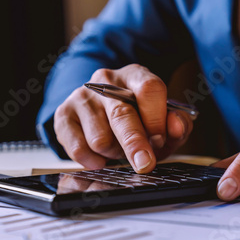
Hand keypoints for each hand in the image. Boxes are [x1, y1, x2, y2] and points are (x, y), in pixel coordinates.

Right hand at [54, 64, 193, 171]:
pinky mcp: (63, 114)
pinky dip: (93, 160)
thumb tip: (176, 127)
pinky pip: (78, 148)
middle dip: (135, 143)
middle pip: (121, 114)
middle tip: (144, 163)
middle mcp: (106, 81)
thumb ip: (176, 123)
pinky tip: (100, 157)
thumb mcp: (162, 118)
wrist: (100, 109)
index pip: (149, 89)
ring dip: (114, 153)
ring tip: (118, 149)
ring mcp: (82, 96)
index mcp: (135, 75)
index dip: (156, 118)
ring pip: (100, 139)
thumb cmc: (137, 115)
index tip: (160, 139)